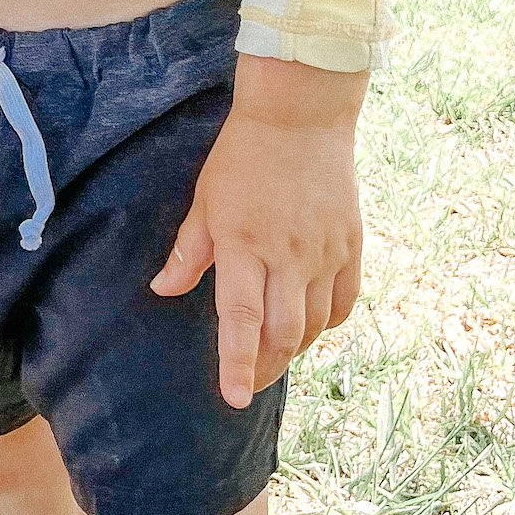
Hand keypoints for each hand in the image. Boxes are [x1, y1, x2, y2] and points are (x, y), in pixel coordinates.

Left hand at [150, 55, 365, 409]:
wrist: (301, 117)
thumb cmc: (242, 157)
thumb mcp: (205, 200)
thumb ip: (188, 252)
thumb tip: (163, 290)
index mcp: (244, 244)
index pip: (241, 319)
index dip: (237, 363)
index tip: (234, 398)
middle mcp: (288, 255)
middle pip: (283, 333)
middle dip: (265, 367)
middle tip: (250, 383)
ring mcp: (325, 252)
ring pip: (316, 324)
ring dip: (294, 347)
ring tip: (275, 354)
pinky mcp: (351, 245)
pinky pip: (344, 302)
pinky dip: (328, 323)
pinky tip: (310, 326)